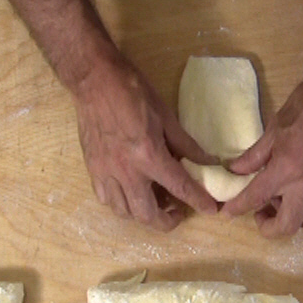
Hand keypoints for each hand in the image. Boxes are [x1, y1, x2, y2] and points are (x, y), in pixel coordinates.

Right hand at [73, 56, 217, 230]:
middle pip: (147, 214)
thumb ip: (186, 145)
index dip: (198, 201)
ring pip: (124, 212)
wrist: (94, 80)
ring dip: (143, 214)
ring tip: (156, 203)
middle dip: (167, 221)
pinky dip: (122, 204)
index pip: (179, 187)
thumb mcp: (166, 115)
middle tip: (178, 212)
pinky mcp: (92, 169)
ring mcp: (105, 172)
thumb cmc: (132, 92)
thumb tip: (208, 162)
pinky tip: (131, 194)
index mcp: (148, 155)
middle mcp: (125, 170)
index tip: (211, 210)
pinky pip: (106, 200)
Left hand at [222, 58, 302, 237]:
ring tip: (284, 201)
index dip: (238, 208)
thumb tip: (236, 171)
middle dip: (269, 227)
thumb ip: (254, 156)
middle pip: (287, 225)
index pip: (256, 198)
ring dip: (293, 218)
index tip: (228, 213)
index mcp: (287, 168)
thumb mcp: (274, 128)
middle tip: (260, 214)